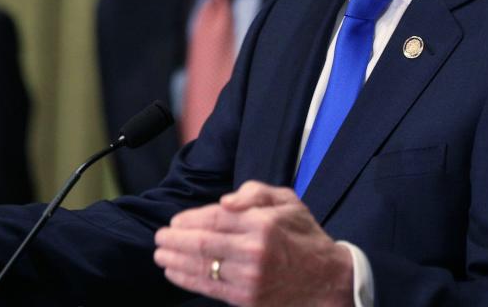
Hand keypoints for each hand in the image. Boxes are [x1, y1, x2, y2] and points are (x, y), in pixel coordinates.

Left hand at [153, 181, 352, 305]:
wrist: (328, 281)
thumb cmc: (304, 236)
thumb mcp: (288, 201)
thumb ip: (255, 192)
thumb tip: (224, 201)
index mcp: (262, 223)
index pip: (214, 218)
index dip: (189, 219)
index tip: (175, 221)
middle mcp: (253, 250)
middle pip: (202, 243)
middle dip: (174, 240)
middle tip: (159, 237)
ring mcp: (249, 277)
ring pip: (202, 266)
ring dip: (174, 260)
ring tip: (160, 254)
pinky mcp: (247, 298)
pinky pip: (209, 288)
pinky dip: (186, 279)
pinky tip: (173, 272)